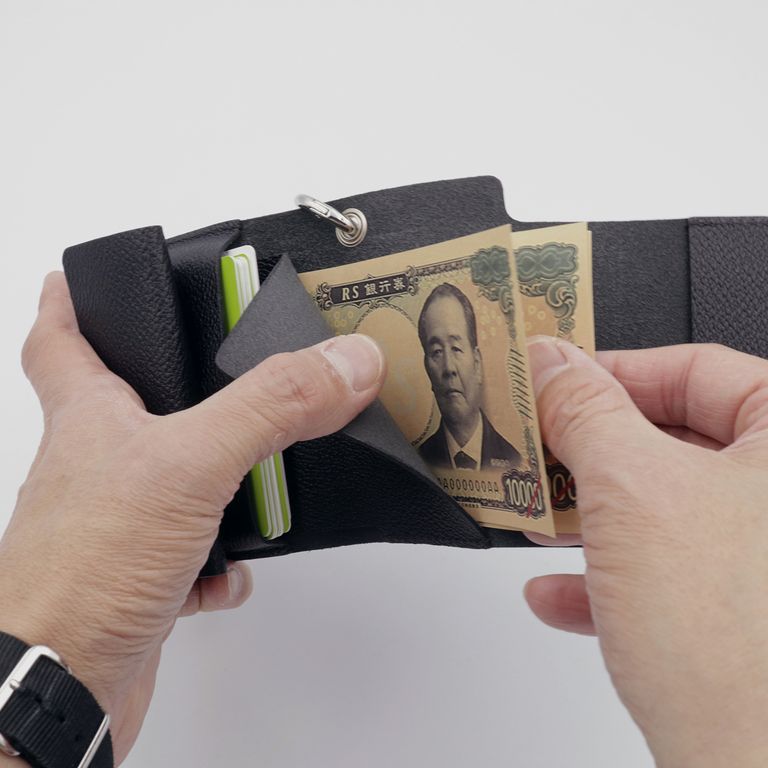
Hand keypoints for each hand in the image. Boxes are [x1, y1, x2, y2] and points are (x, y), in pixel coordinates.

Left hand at [0, 272, 384, 763]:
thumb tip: (343, 362)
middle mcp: (100, 465)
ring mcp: (119, 523)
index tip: (80, 279)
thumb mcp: (190, 463)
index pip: (61, 339)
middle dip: (172, 387)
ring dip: (219, 478)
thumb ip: (272, 404)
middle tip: (208, 371)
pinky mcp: (142, 576)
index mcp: (92, 417)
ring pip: (173, 481)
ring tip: (259, 476)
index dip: (70, 303)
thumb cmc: (79, 574)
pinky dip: (219, 559)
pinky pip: (189, 555)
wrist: (58, 686)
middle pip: (126, 405)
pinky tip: (232, 569)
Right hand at [523, 338, 767, 766]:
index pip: (696, 369)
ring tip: (539, 517)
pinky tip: (557, 592)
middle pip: (674, 439)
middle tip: (540, 447)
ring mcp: (761, 556)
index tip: (555, 383)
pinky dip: (607, 576)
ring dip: (590, 515)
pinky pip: (665, 570)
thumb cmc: (732, 640)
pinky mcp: (741, 611)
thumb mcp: (631, 489)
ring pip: (662, 508)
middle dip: (592, 451)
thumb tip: (552, 364)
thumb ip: (584, 411)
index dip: (614, 371)